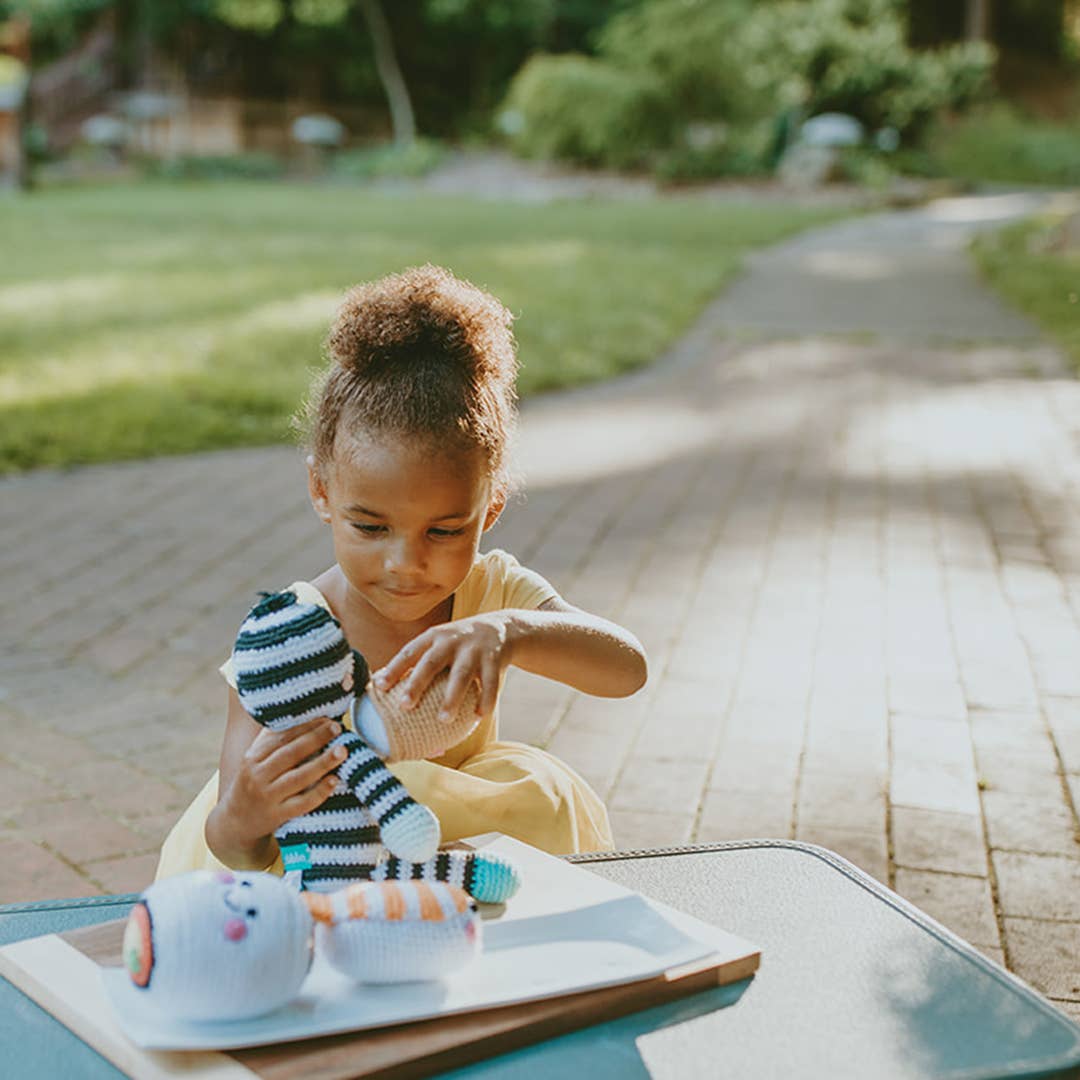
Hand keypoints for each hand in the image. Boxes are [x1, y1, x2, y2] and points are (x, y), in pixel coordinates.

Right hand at [214, 718, 345, 856]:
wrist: (235, 822)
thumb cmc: (254, 782)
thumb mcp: (255, 759)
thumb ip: (274, 739)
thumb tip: (304, 713)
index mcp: (253, 757)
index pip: (282, 737)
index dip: (305, 726)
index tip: (326, 717)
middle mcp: (258, 776)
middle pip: (290, 754)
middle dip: (316, 738)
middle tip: (338, 727)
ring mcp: (267, 797)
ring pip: (298, 778)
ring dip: (322, 763)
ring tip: (342, 751)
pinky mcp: (277, 816)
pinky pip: (301, 804)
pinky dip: (319, 792)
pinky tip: (335, 781)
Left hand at [373, 614, 514, 720]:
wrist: (501, 628)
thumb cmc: (458, 645)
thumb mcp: (439, 644)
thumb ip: (417, 663)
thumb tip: (384, 691)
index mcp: (433, 637)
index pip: (409, 652)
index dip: (394, 668)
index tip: (379, 686)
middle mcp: (452, 641)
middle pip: (432, 662)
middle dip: (417, 682)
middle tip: (404, 705)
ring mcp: (474, 650)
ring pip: (461, 675)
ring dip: (452, 697)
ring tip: (443, 719)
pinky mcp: (495, 660)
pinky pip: (490, 683)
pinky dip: (485, 699)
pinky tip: (478, 716)